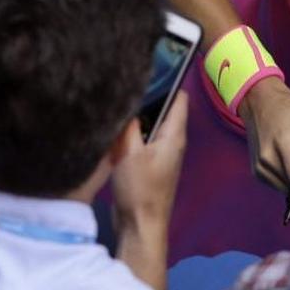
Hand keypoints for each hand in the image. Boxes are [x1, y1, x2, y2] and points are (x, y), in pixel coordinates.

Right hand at [111, 91, 188, 289]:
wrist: (141, 226)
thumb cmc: (140, 190)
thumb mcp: (129, 153)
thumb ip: (128, 125)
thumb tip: (124, 97)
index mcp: (174, 134)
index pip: (178, 97)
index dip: (168, 78)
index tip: (149, 63)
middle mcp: (171, 140)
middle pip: (161, 108)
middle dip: (145, 95)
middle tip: (123, 80)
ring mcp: (160, 153)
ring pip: (148, 124)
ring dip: (134, 115)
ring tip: (114, 99)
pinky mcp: (148, 163)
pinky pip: (140, 139)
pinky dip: (129, 132)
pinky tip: (111, 127)